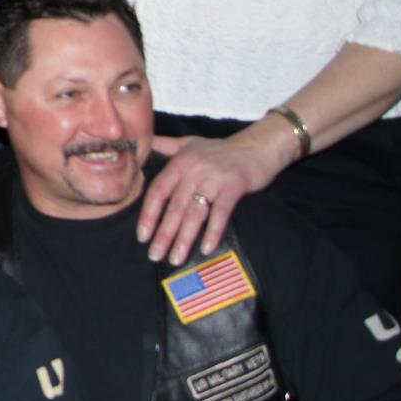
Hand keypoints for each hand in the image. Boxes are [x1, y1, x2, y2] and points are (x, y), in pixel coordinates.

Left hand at [137, 127, 288, 264]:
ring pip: (195, 213)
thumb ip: (165, 145)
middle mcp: (193, 170)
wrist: (259, 145)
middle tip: (154, 255)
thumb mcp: (189, 143)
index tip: (142, 236)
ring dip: (184, 238)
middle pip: (174, 207)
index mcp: (179, 163)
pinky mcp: (234, 186)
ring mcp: (213, 178)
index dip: (148, 215)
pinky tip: (206, 248)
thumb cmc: (221, 149)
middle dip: (163, 234)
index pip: (158, 191)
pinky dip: (213, 232)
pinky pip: (221, 213)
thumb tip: (143, 143)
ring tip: (175, 258)